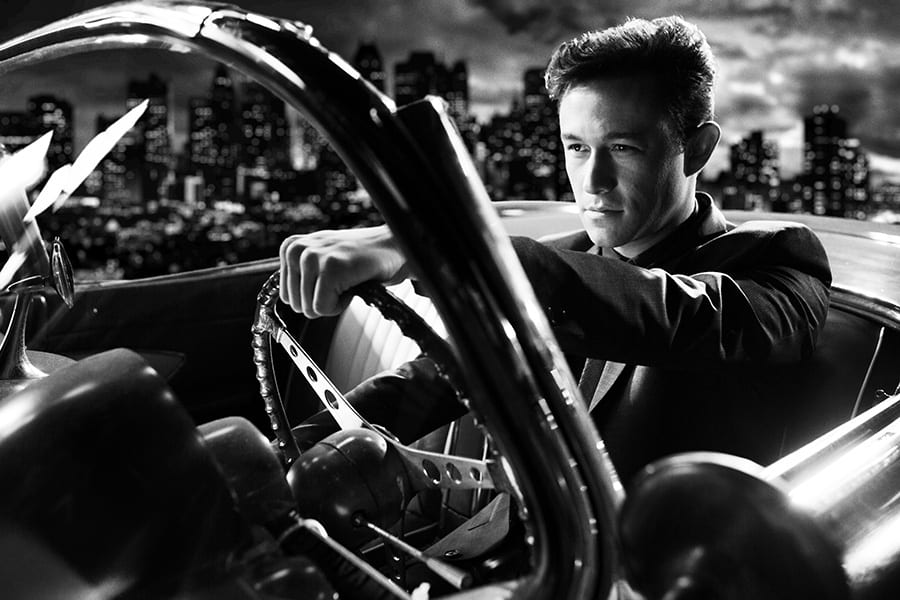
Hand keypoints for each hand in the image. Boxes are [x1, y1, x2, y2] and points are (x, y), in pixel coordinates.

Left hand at [279, 225, 407, 317]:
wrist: (393, 247)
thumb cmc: (360, 258)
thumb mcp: (321, 259)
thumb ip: (300, 274)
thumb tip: (287, 299)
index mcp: (291, 247)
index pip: (287, 296)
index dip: (313, 297)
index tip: (331, 281)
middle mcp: (298, 249)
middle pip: (296, 305)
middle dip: (322, 301)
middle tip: (342, 281)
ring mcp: (313, 257)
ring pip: (310, 308)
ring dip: (334, 302)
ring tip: (348, 280)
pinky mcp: (330, 269)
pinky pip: (323, 308)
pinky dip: (342, 304)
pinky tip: (353, 284)